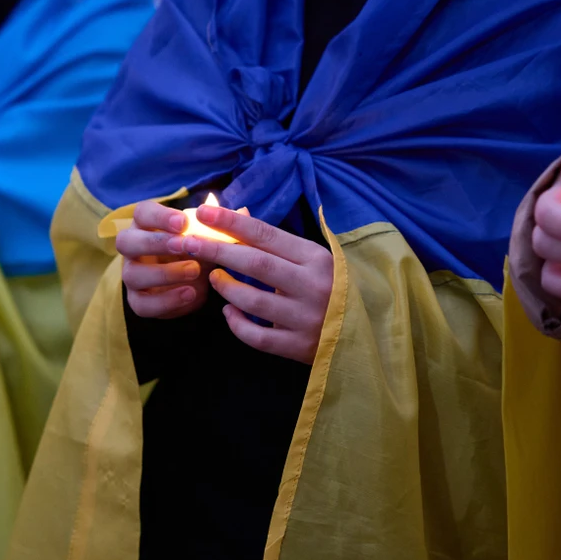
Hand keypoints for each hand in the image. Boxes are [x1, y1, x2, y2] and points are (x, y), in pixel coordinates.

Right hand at [117, 201, 211, 318]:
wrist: (192, 285)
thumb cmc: (197, 251)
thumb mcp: (209, 236)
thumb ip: (222, 225)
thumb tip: (243, 211)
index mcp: (147, 225)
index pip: (142, 212)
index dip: (159, 216)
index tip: (183, 222)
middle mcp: (133, 249)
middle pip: (126, 241)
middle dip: (155, 243)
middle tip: (183, 245)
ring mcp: (132, 275)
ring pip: (132, 274)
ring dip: (164, 273)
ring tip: (194, 271)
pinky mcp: (138, 301)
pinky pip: (142, 304)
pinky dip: (166, 300)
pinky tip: (190, 293)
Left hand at [166, 205, 332, 364]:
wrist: (370, 332)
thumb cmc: (339, 288)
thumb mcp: (318, 260)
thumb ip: (281, 244)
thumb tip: (239, 217)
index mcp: (317, 258)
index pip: (267, 235)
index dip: (233, 222)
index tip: (204, 212)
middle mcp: (313, 286)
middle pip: (255, 263)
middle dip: (217, 250)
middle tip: (189, 242)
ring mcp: (306, 318)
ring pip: (253, 300)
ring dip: (226, 287)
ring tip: (214, 277)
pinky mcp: (299, 347)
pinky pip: (258, 337)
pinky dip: (237, 324)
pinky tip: (228, 313)